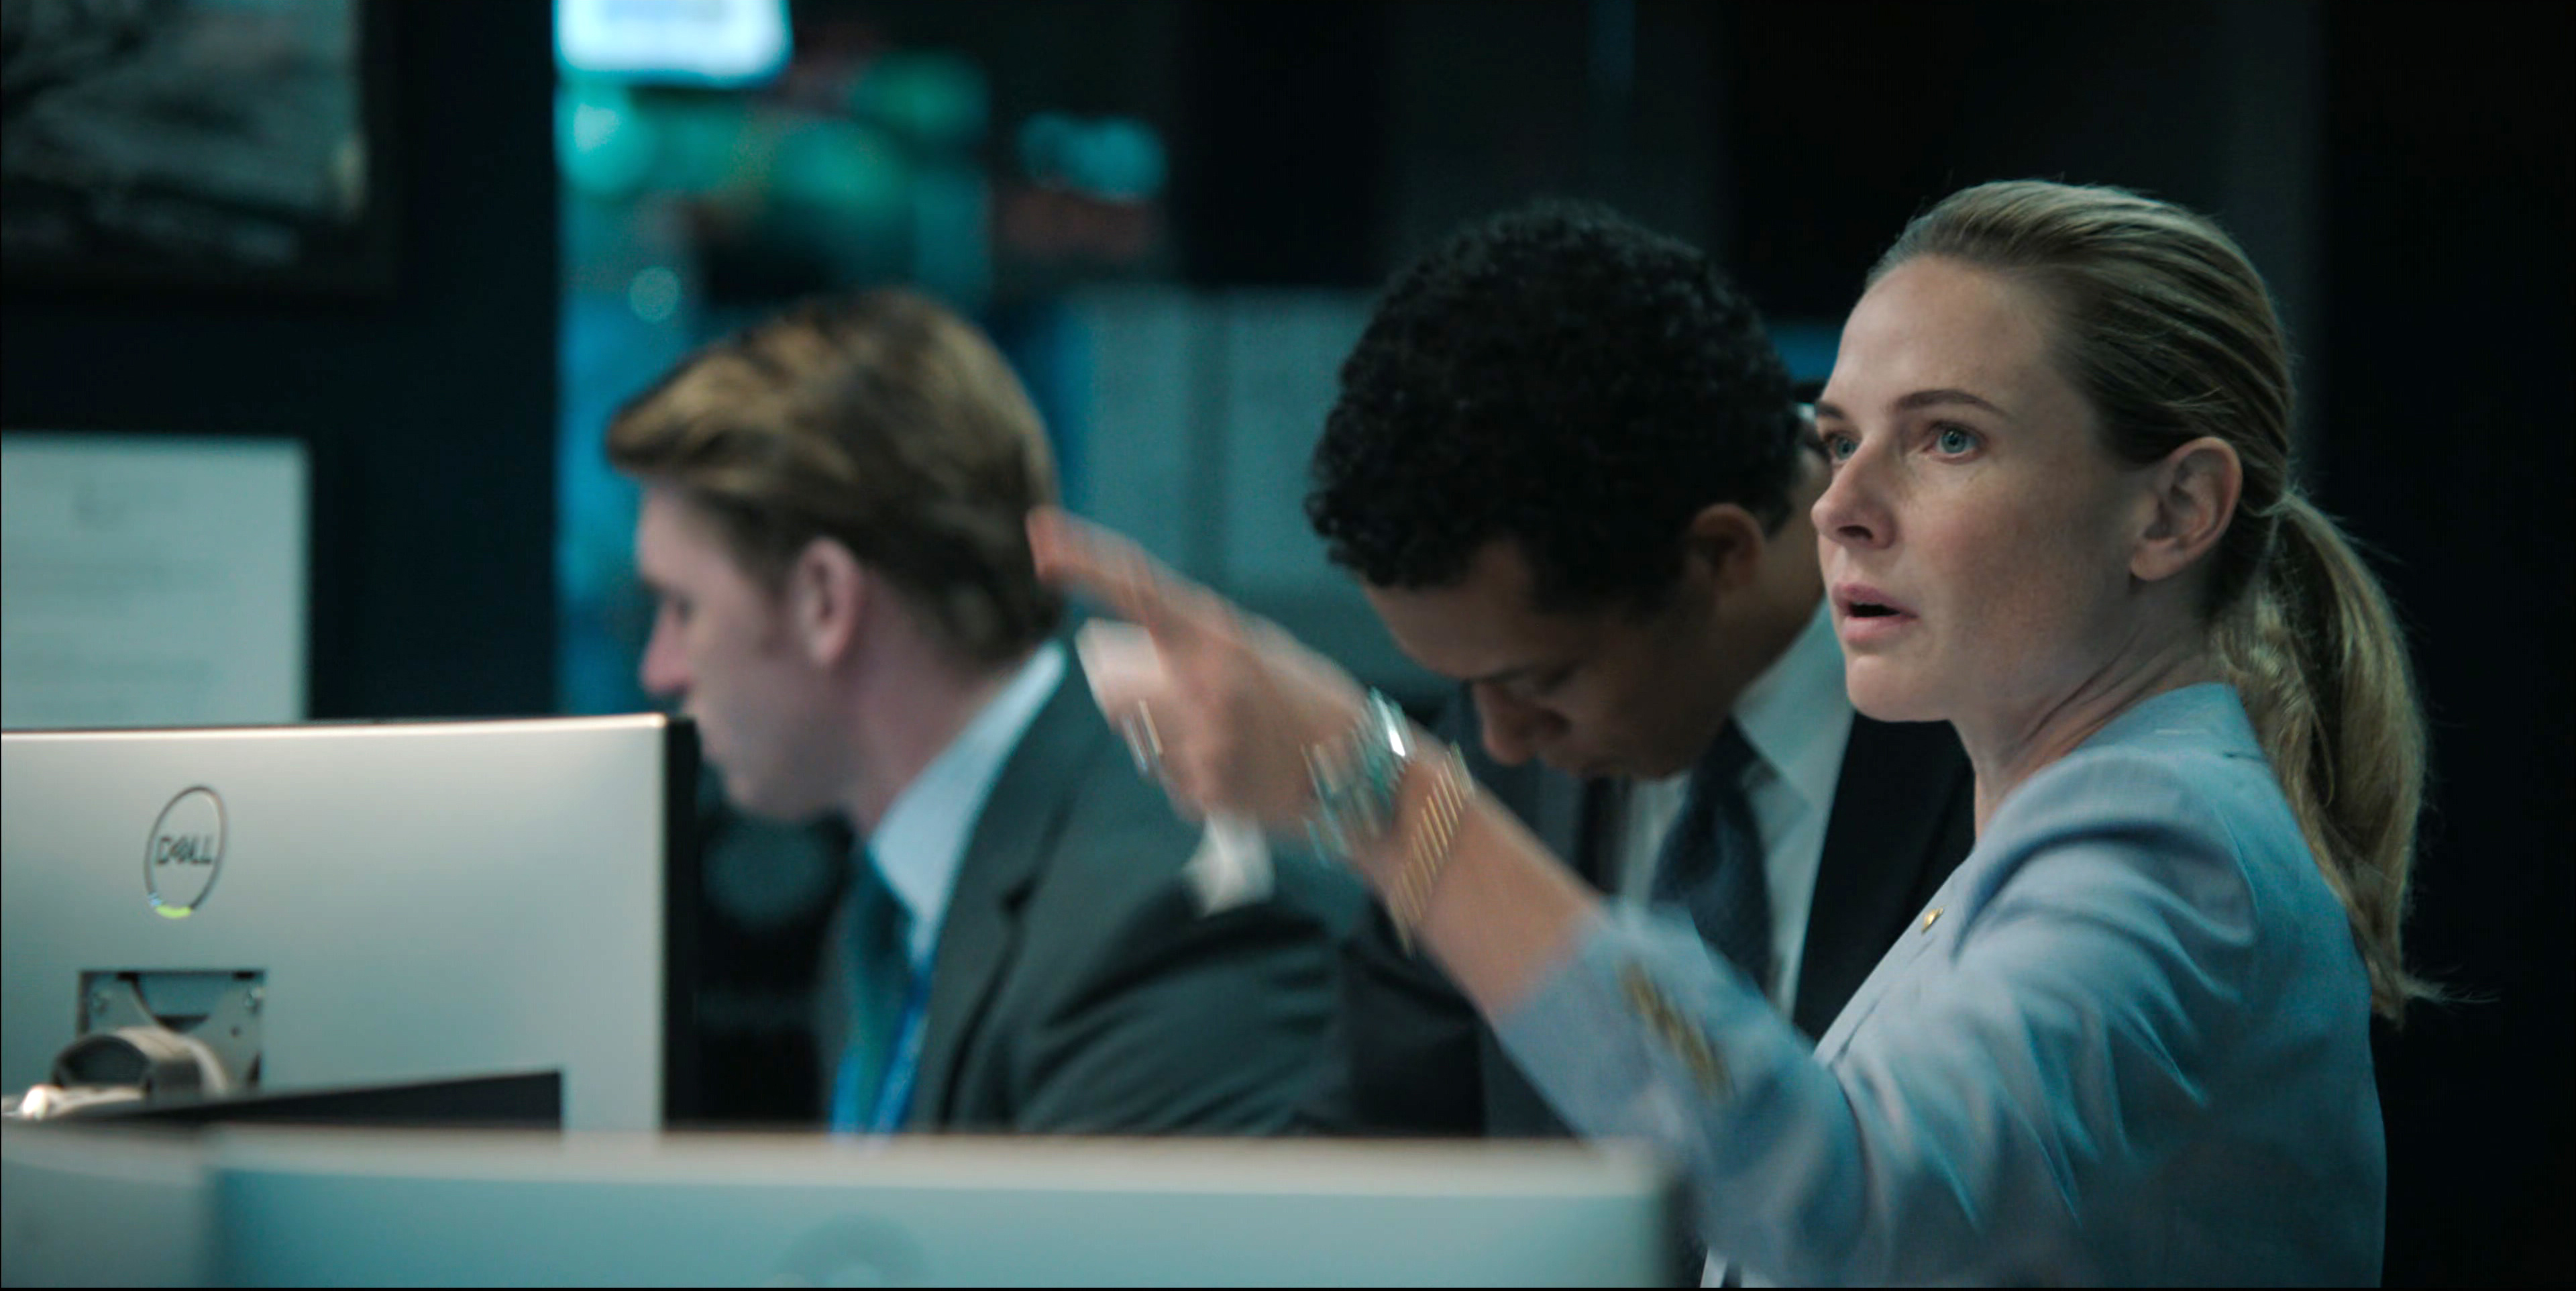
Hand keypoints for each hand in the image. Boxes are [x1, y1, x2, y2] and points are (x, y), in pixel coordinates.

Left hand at [1028, 506, 1368, 828]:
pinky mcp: (1203, 792)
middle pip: (1114, 690)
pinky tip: (1243, 775)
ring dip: (1169, 742)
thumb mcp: (1259, 652)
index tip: (1039, 535)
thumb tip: (1105, 676)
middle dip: (1134, 698)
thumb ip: (1191, 650)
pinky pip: (1169, 780)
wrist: (1369, 779)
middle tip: (1197, 706)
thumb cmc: (1310, 703)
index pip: (1138, 587)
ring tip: (1235, 744)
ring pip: (1140, 740)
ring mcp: (1201, 742)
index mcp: (1220, 636)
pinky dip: (1195, 778)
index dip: (1084, 560)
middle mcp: (1204, 686)